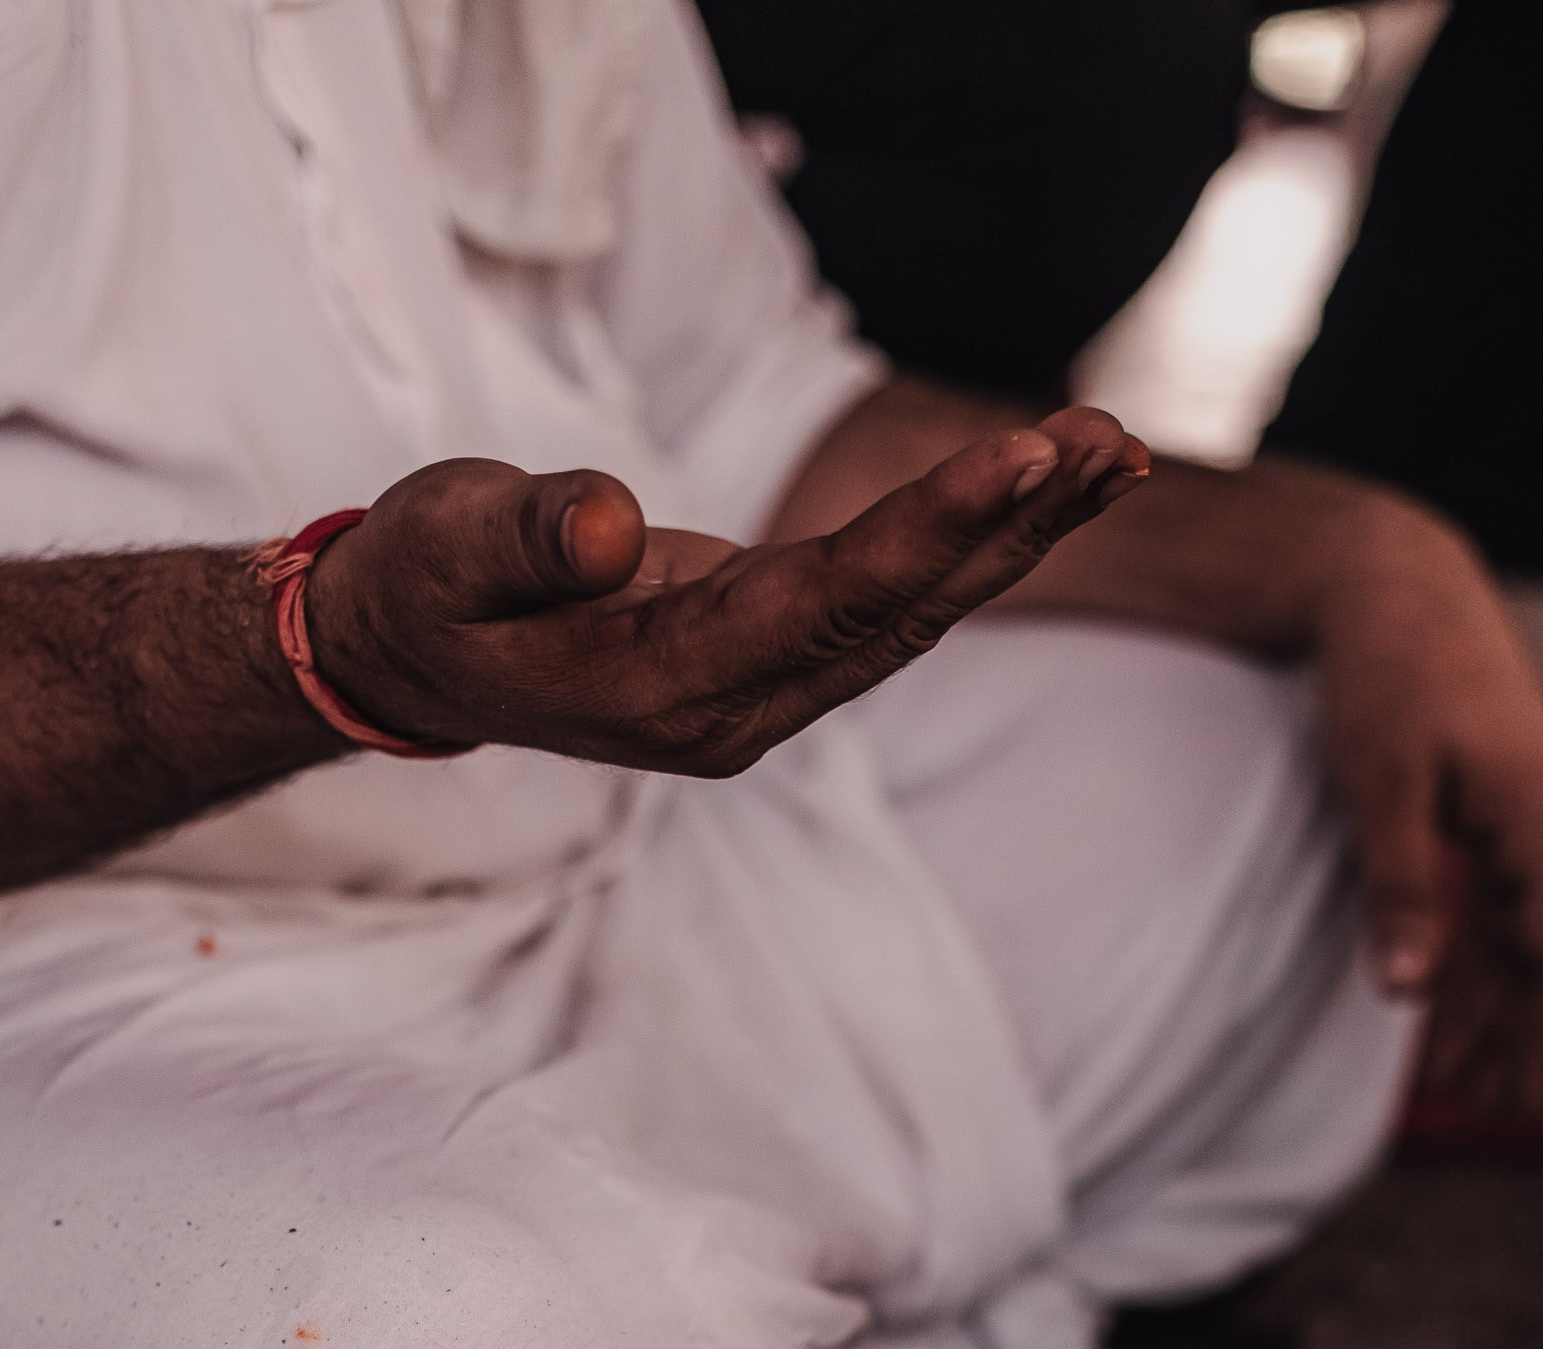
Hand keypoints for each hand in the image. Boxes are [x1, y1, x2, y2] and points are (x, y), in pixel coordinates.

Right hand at [303, 409, 1147, 779]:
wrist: (422, 657)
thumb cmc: (428, 587)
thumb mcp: (444, 546)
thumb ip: (524, 538)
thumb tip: (610, 524)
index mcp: (658, 688)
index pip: (818, 605)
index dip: (926, 531)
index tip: (1020, 458)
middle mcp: (734, 710)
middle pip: (895, 617)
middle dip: (1008, 528)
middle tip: (1109, 444)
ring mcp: (763, 696)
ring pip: (912, 616)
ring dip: (1019, 536)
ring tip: (1120, 453)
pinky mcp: (779, 662)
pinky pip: (894, 605)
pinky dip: (976, 545)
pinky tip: (1053, 492)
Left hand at [1309, 497, 1542, 1113]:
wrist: (1396, 583)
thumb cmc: (1384, 678)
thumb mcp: (1380, 784)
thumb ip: (1399, 887)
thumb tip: (1405, 994)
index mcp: (1542, 818)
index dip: (1539, 1032)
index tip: (1511, 1097)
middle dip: (1533, 1037)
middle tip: (1499, 1111)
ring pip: (1539, 932)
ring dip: (1508, 1006)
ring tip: (1469, 1080)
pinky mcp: (1514, 803)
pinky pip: (1516, 901)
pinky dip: (1491, 958)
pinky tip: (1453, 1002)